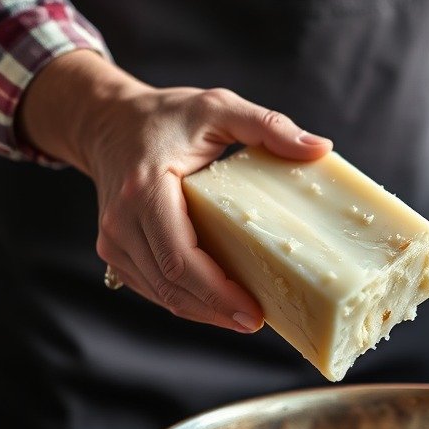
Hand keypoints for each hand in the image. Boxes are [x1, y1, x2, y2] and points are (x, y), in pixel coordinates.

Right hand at [18, 50, 331, 331]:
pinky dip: (185, 299)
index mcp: (146, 190)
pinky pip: (153, 287)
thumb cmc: (166, 117)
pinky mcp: (115, 251)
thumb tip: (319, 148)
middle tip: (257, 320)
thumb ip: (267, 125)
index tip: (252, 310)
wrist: (109, 123)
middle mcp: (122, 221)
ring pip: (161, 293)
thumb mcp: (218, 108)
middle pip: (171, 284)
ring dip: (203, 311)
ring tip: (244, 316)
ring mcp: (113, 240)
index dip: (216, 291)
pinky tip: (217, 304)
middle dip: (216, 310)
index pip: (179, 257)